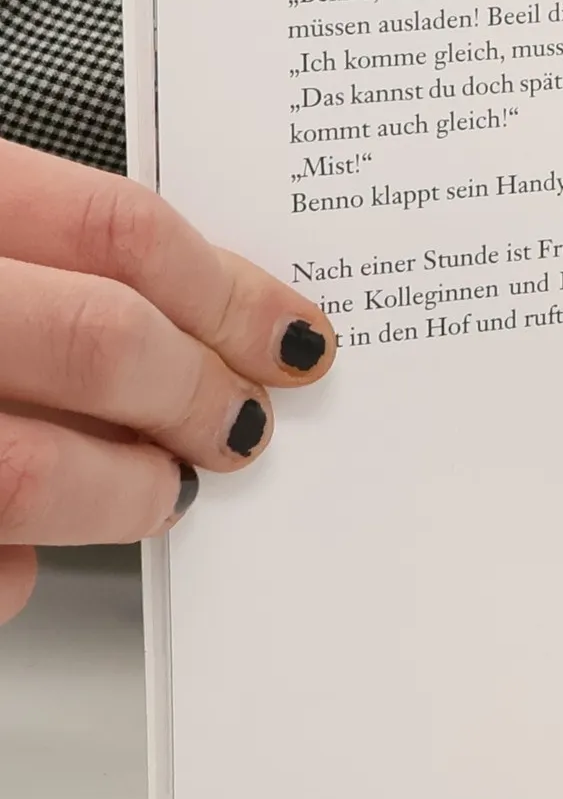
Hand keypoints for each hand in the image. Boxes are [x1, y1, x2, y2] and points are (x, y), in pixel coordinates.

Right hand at [0, 139, 336, 626]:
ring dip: (130, 491)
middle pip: (105, 341)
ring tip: (158, 490)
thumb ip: (42, 256)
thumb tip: (177, 310)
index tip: (300, 337)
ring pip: (36, 471)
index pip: (119, 230)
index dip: (234, 291)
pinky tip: (28, 551)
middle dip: (201, 393)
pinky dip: (20, 568)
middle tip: (242, 422)